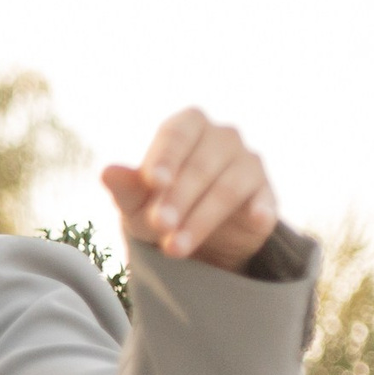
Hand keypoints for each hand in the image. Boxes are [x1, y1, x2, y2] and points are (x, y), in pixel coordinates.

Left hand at [101, 109, 278, 270]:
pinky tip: (257, 219)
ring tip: (175, 247)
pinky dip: (261, 208)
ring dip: (201, 219)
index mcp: (186, 127)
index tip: (153, 182)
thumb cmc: (159, 206)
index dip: (165, 157)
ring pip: (228, 187)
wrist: (193, 234)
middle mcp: (222, 137)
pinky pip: (265, 199)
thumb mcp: (136, 202)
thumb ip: (125, 188)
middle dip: (177, 199)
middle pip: (201, 165)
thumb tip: (107, 172)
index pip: (176, 134)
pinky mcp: (266, 192)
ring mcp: (248, 162)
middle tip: (158, 225)